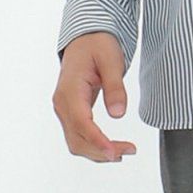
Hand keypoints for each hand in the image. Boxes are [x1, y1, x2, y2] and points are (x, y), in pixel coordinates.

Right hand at [53, 33, 136, 160]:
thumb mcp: (111, 60)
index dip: (98, 141)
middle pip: (77, 139)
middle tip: (130, 150)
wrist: (84, 39)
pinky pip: (79, 137)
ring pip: (76, 142)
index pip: (81, 123)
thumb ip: (115, 87)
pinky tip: (112, 148)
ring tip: (125, 151)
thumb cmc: (97, 46)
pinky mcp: (71, 114)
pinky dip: (94, 147)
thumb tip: (118, 113)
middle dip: (102, 151)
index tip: (116, 152)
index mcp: (69, 90)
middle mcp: (62, 104)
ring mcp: (64, 110)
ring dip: (98, 153)